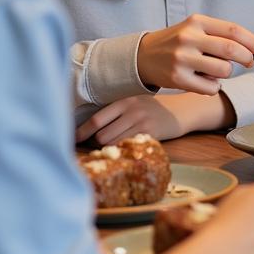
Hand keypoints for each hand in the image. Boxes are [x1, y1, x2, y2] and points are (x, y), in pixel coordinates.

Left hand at [75, 91, 226, 143]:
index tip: (73, 141)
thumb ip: (115, 112)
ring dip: (107, 149)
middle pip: (101, 135)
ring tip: (111, 148)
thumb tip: (86, 130)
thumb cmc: (151, 109)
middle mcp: (132, 111)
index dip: (81, 133)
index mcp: (124, 101)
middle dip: (96, 143)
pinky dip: (122, 151)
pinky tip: (124, 150)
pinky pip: (128, 148)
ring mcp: (142, 123)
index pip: (96, 120)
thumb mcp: (134, 103)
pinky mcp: (151, 135)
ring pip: (113, 144)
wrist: (180, 111)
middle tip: (97, 146)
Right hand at [137, 14, 253, 93]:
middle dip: (247, 58)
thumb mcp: (196, 29)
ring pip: (223, 70)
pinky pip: (211, 87)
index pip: (233, 30)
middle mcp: (189, 38)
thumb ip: (221, 36)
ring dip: (225, 73)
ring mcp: (182, 58)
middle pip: (231, 50)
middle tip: (249, 62)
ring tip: (212, 70)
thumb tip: (253, 51)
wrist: (143, 56)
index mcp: (197, 22)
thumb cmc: (178, 42)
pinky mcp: (177, 78)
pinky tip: (201, 80)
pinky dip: (213, 87)